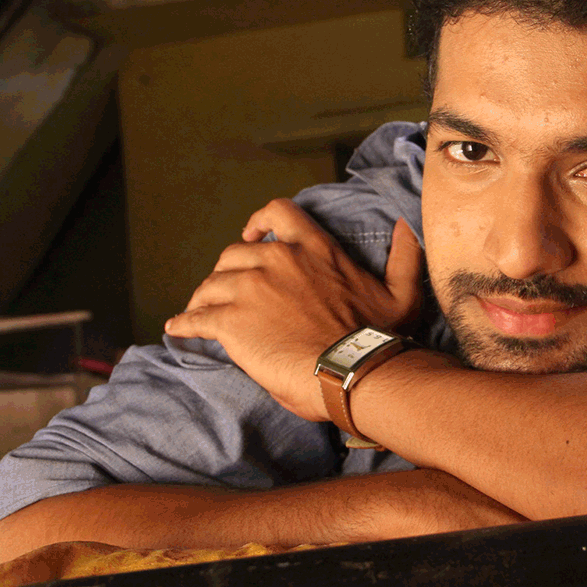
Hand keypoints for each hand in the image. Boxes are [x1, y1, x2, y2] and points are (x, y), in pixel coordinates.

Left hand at [165, 199, 423, 419]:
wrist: (353, 373)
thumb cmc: (379, 339)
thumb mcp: (402, 293)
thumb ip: (404, 256)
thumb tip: (408, 226)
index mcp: (314, 250)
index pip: (278, 214)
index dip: (258, 222)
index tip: (250, 235)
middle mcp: (277, 261)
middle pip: (234, 254)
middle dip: (228, 272)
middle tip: (228, 293)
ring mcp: (250, 290)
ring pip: (211, 285)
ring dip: (204, 299)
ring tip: (202, 315)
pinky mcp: (230, 322)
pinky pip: (195, 318)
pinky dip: (184, 324)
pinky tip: (179, 331)